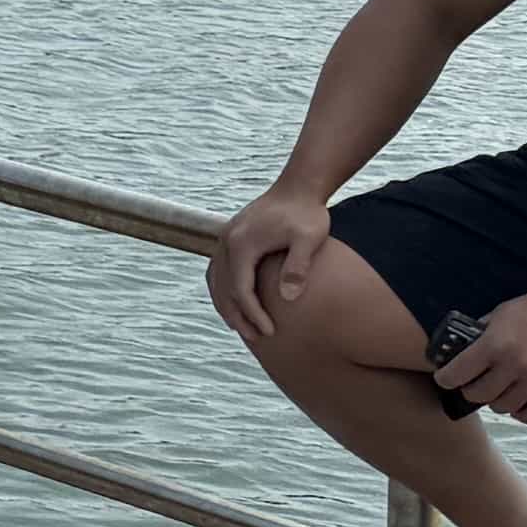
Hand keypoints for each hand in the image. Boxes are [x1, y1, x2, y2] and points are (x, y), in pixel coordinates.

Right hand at [204, 187, 332, 349]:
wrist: (298, 187)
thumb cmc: (308, 213)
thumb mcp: (310, 239)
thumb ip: (298, 267)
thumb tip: (288, 298)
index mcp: (242, 243)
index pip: (241, 289)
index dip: (253, 314)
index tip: (270, 332)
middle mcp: (227, 241)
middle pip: (223, 288)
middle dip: (238, 316)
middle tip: (257, 339)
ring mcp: (225, 238)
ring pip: (216, 280)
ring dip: (226, 305)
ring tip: (241, 327)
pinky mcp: (231, 237)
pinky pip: (218, 270)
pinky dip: (223, 289)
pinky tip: (235, 301)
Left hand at [438, 284, 526, 423]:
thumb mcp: (504, 312)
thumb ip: (482, 332)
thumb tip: (462, 347)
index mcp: (495, 344)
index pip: (458, 374)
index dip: (446, 379)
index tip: (445, 379)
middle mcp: (514, 365)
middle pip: (478, 395)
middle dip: (472, 391)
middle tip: (475, 384)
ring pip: (504, 408)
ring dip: (498, 402)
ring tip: (501, 391)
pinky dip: (522, 413)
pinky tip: (521, 402)